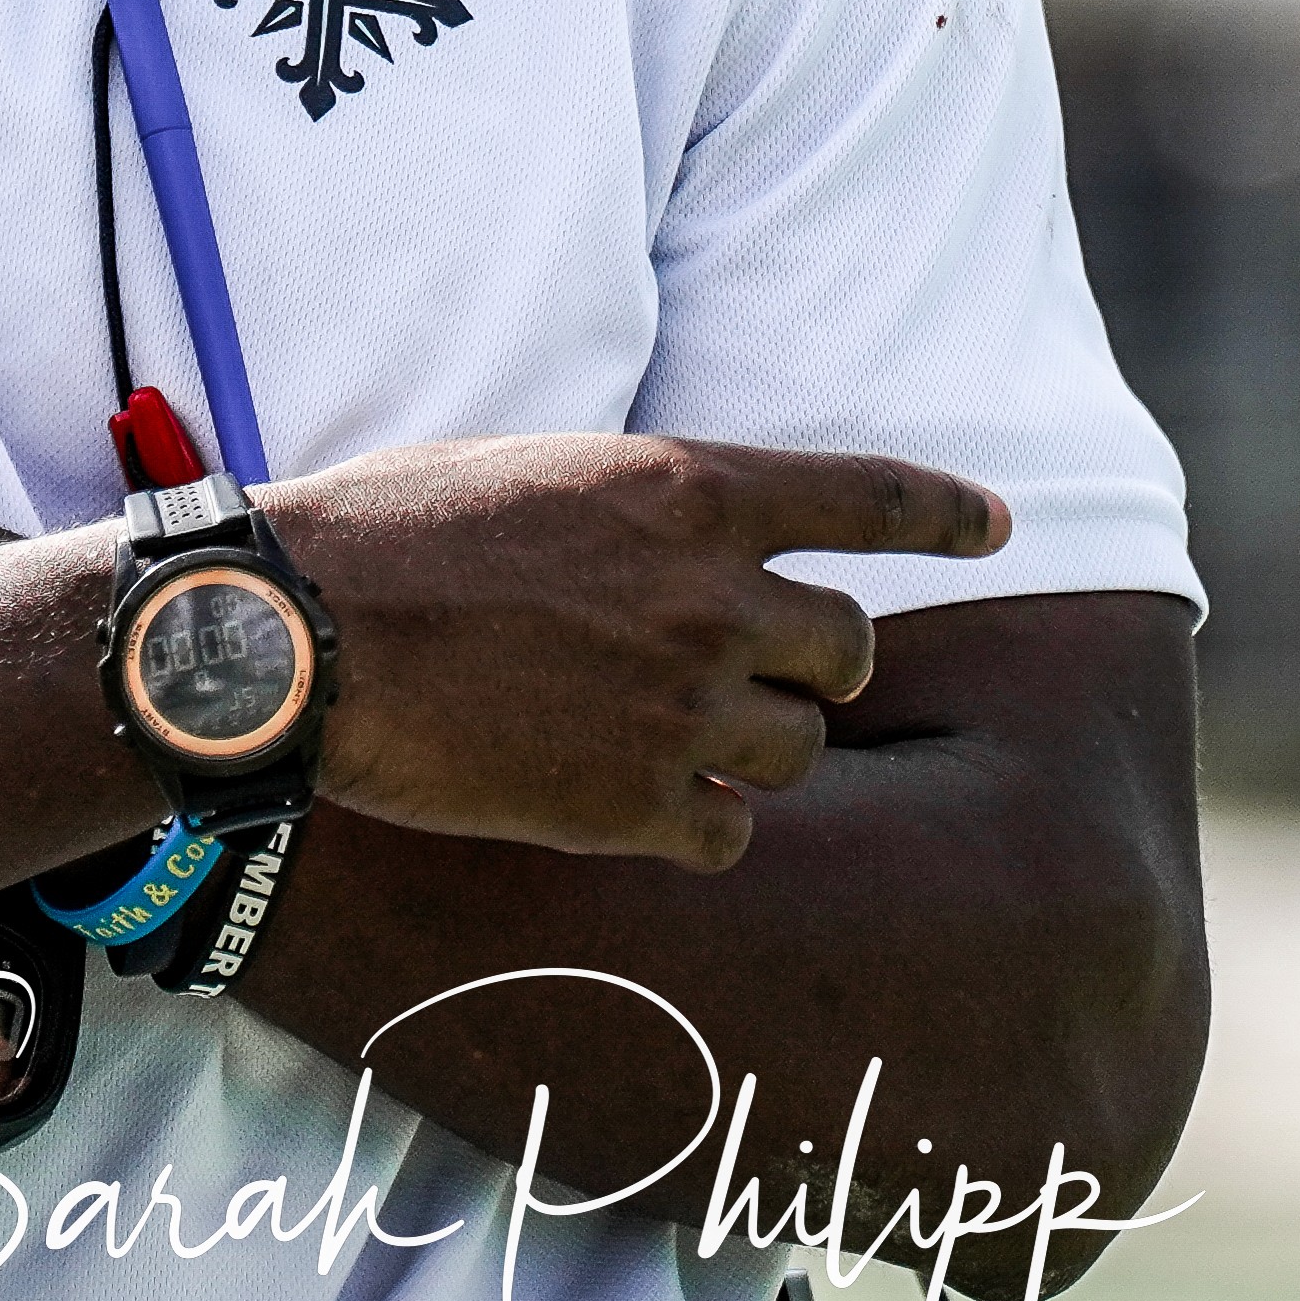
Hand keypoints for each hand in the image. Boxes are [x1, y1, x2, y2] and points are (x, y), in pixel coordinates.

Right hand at [261, 436, 1007, 869]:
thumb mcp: (535, 471)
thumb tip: (677, 539)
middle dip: (823, 666)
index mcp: (687, 489)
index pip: (867, 494)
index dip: (946, 511)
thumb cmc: (388, 534)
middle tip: (766, 675)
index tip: (999, 524)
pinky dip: (705, 823)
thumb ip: (635, 508)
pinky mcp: (636, 803)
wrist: (300, 643)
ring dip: (761, 747)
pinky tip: (641, 807)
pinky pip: (732, 830)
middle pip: (851, 648)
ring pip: (801, 748)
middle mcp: (710, 595)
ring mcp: (681, 704)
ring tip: (679, 741)